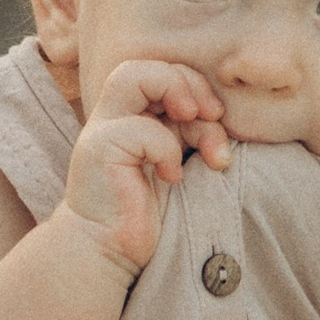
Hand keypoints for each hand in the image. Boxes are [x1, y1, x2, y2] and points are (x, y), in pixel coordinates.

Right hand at [66, 57, 232, 271]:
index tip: (217, 116)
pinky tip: (172, 177)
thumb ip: (190, 132)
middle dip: (190, 84)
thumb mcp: (178, 160)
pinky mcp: (98, 150)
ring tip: (202, 132)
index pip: (159, 71)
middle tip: (213, 116)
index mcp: (131, 116)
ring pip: (133, 76)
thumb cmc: (146, 211)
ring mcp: (101, 130)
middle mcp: (112, 116)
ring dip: (179, 96)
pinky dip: (167, 149)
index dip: (192, 83)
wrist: (108, 252)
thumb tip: (221, 115)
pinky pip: (141, 129)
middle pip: (145, 66)